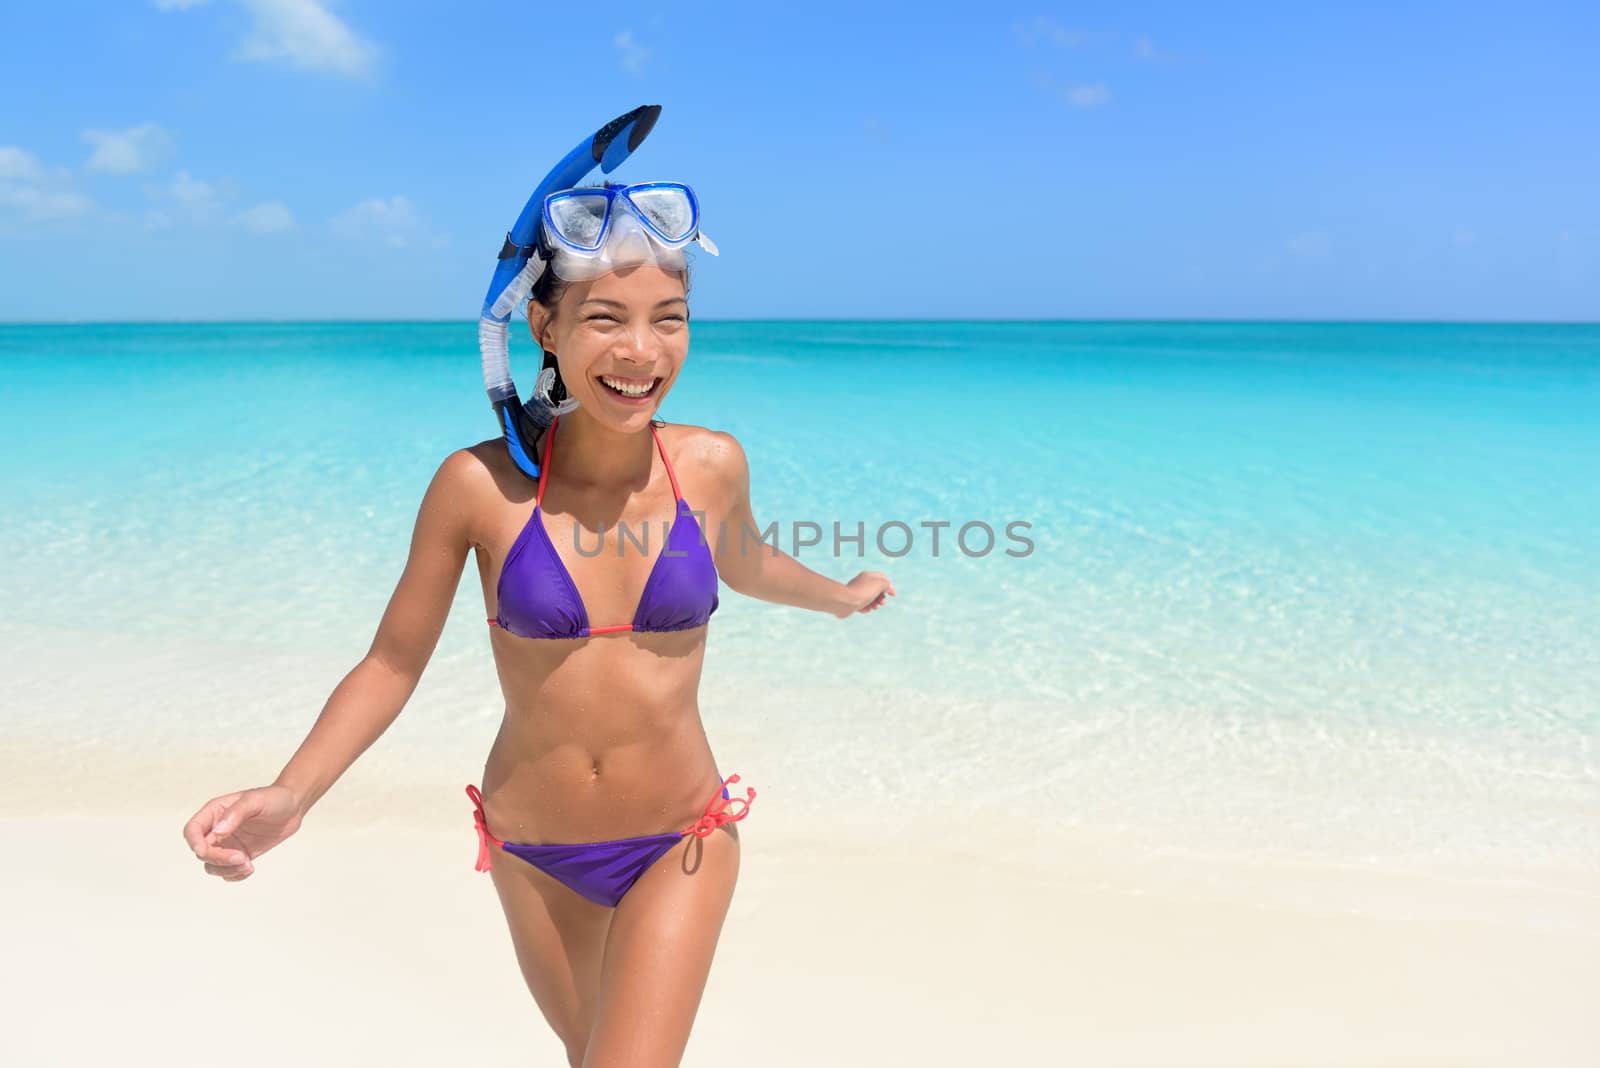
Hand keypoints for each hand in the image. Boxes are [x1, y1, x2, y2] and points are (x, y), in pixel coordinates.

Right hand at [182, 785, 302, 881]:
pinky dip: (235, 875)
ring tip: (248, 865)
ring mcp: (227, 844)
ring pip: (212, 865)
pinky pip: (227, 872)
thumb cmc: (274, 798)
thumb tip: (218, 832)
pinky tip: (250, 869)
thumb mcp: (255, 801)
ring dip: (226, 870)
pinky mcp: (239, 855)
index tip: (205, 851)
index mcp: (215, 812)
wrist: (293, 807)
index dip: (194, 842)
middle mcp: (217, 829)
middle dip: (218, 859)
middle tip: (242, 858)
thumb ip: (236, 814)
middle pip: (202, 852)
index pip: (192, 830)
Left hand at [835, 571, 895, 617]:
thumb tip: (888, 588)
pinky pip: (862, 605)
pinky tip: (865, 609)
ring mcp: (856, 592)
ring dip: (875, 604)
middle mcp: (862, 583)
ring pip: (870, 598)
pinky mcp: (852, 602)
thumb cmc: (862, 592)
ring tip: (874, 607)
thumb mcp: (879, 584)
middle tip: (882, 603)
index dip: (889, 585)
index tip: (893, 595)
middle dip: (882, 597)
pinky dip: (866, 608)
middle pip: (876, 589)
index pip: (882, 577)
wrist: (845, 601)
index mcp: (868, 576)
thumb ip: (886, 584)